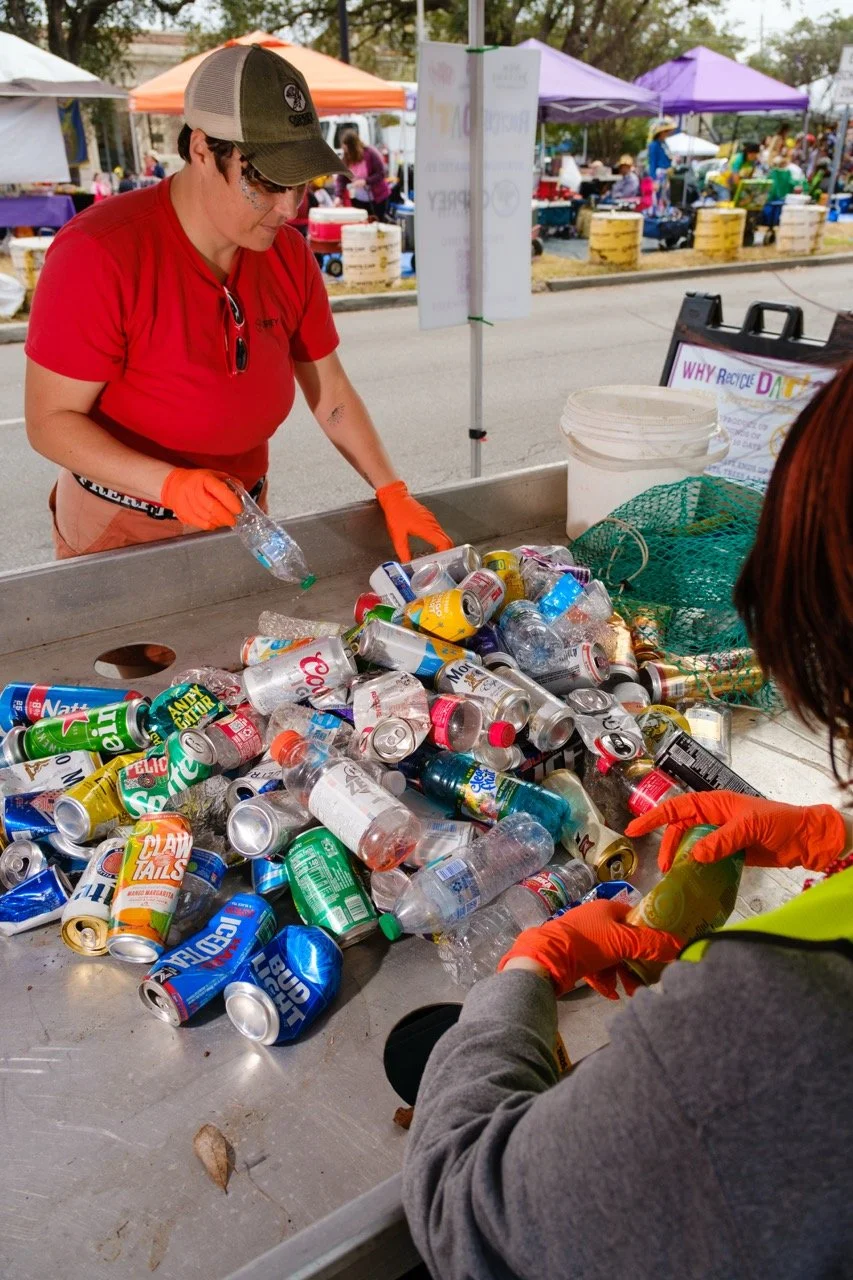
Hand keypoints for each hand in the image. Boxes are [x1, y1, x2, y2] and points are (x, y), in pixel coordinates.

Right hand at [160, 468, 242, 530]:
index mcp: (204, 478)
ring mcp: (186, 502)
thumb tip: (242, 493)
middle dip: (226, 516)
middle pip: (212, 507)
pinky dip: (211, 525)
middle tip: (234, 520)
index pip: (219, 490)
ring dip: (219, 522)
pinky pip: (200, 524)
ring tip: (226, 521)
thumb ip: (230, 483)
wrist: (174, 484)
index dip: (230, 501)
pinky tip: (215, 523)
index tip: (239, 509)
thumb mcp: (215, 475)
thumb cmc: (199, 480)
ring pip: (206, 517)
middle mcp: (194, 489)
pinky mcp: (183, 513)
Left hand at [375, 480, 453, 562]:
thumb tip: (406, 562)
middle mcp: (432, 524)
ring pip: (443, 535)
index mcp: (427, 528)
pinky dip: (438, 539)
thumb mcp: (397, 535)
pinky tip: (432, 544)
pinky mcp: (428, 517)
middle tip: (441, 562)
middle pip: (447, 540)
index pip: (444, 543)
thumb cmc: (396, 512)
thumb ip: (403, 551)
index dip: (446, 554)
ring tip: (437, 556)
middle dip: (447, 552)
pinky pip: (438, 530)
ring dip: (443, 545)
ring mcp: (431, 520)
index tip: (443, 561)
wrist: (395, 496)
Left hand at [498, 899, 680, 999]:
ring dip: (621, 974)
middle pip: (624, 941)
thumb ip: (652, 944)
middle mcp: (594, 920)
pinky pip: (595, 968)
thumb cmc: (588, 943)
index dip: (649, 932)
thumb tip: (682, 946)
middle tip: (646, 980)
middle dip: (635, 962)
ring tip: (629, 992)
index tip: (661, 950)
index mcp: (606, 909)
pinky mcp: (573, 956)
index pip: (635, 916)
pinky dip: (605, 980)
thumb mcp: (624, 942)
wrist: (547, 959)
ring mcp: (582, 938)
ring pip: (610, 957)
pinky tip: (612, 994)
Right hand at [626, 792, 846, 874]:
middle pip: (681, 830)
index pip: (678, 808)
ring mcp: (721, 837)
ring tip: (675, 876)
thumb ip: (721, 840)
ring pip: (692, 846)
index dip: (654, 818)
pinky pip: (706, 860)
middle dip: (669, 846)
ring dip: (682, 859)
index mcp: (715, 804)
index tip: (634, 829)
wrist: (804, 840)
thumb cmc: (779, 822)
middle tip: (664, 867)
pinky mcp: (730, 854)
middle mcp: (714, 818)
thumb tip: (694, 856)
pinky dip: (697, 869)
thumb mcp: (749, 826)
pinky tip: (692, 881)